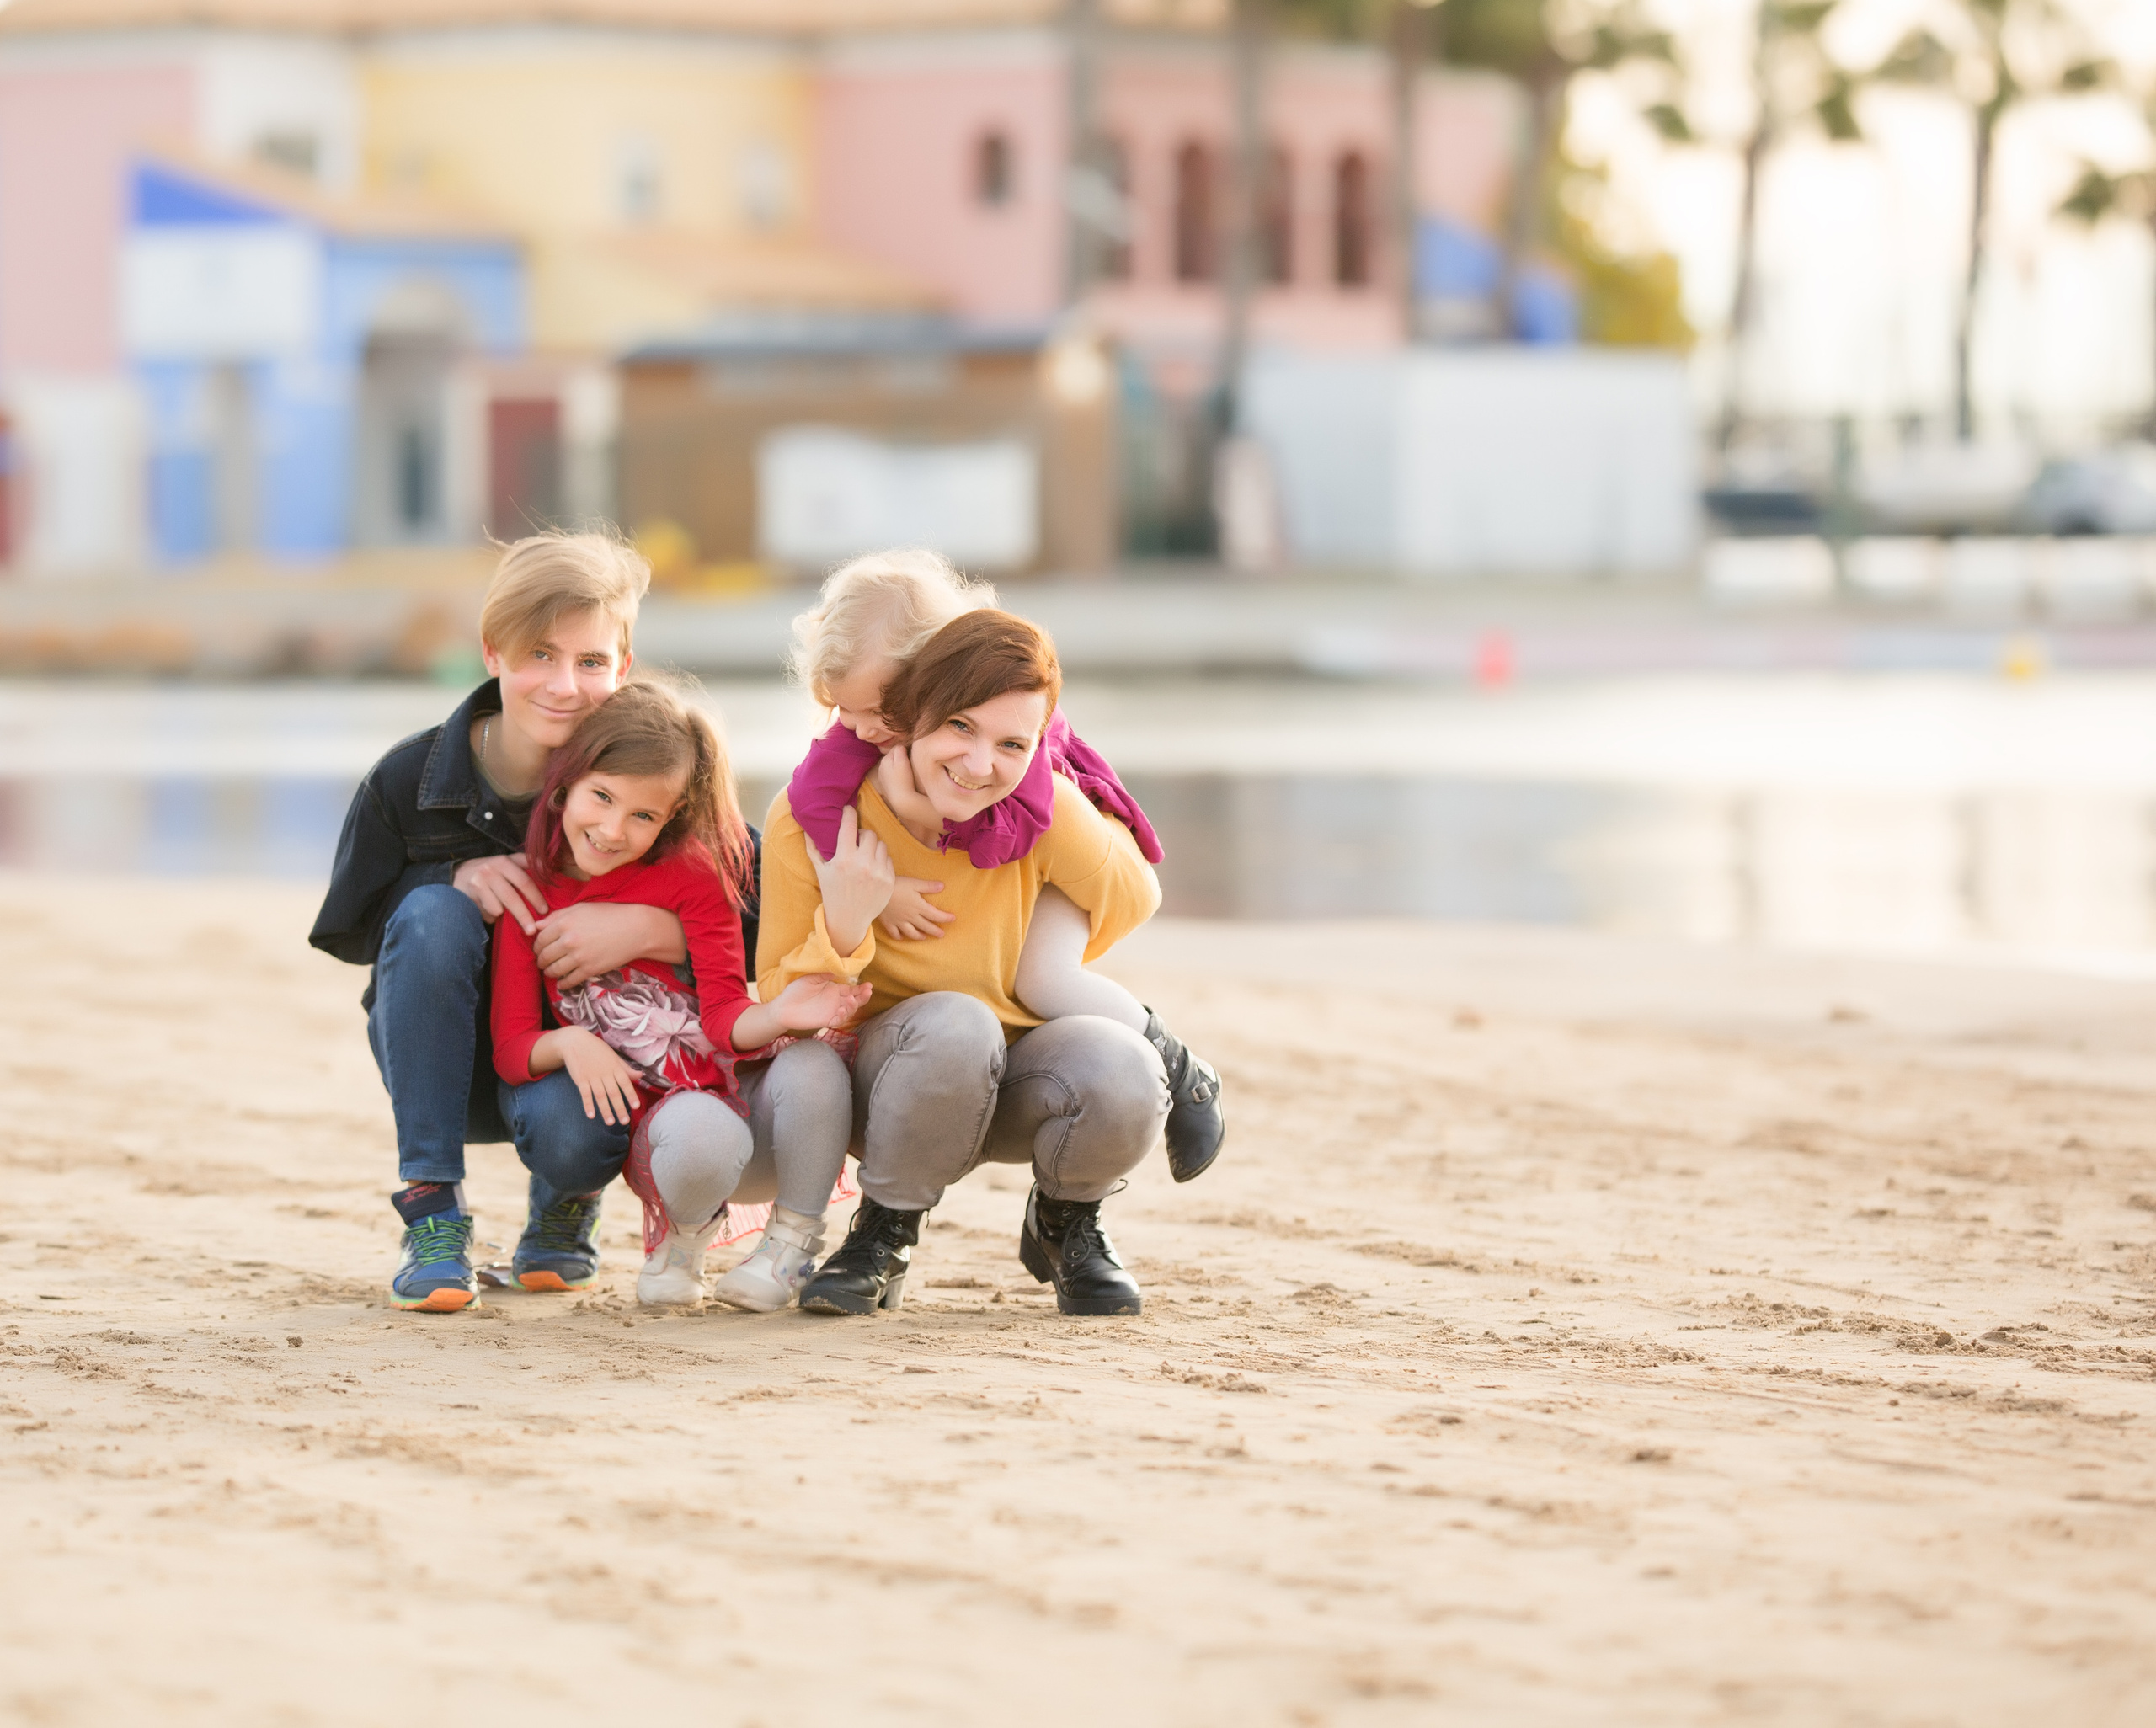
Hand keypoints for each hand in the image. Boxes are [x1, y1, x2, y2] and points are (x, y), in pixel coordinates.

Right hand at [453, 852, 547, 933]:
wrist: (460, 874)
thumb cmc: (493, 871)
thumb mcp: (509, 863)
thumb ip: (528, 865)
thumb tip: (554, 871)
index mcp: (505, 861)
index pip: (524, 881)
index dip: (536, 897)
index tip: (545, 910)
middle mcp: (491, 870)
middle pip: (512, 898)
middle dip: (524, 915)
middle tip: (533, 929)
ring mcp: (479, 883)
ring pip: (499, 908)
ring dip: (505, 916)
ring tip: (505, 914)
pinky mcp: (470, 896)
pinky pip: (487, 912)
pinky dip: (492, 916)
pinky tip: (489, 909)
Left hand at [534, 902, 685, 988]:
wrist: (636, 929)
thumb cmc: (610, 914)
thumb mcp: (581, 908)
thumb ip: (556, 915)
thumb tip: (535, 925)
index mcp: (564, 923)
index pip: (540, 938)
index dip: (537, 945)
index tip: (539, 948)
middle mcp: (568, 940)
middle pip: (544, 955)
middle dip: (540, 960)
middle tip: (542, 961)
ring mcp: (579, 957)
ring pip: (553, 970)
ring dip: (548, 972)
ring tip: (550, 971)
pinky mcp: (589, 970)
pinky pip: (569, 981)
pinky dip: (562, 984)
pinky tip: (561, 982)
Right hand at [547, 1027, 644, 1126]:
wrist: (575, 1041)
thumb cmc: (597, 1049)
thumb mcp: (613, 1057)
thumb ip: (626, 1068)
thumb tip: (641, 1075)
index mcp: (615, 1067)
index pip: (625, 1083)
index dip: (631, 1095)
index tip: (636, 1107)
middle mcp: (605, 1073)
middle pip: (614, 1093)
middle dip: (620, 1108)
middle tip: (625, 1122)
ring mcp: (592, 1077)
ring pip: (600, 1096)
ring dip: (605, 1110)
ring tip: (611, 1123)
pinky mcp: (580, 1079)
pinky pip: (585, 1094)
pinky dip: (588, 1105)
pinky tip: (591, 1116)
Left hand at [766, 974, 873, 1032]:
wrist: (783, 1006)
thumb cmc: (795, 991)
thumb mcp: (811, 978)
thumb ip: (825, 974)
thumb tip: (839, 968)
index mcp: (834, 990)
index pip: (852, 990)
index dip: (861, 989)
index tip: (868, 985)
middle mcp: (835, 1001)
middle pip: (855, 1001)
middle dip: (863, 997)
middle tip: (868, 992)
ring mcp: (831, 1012)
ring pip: (849, 1011)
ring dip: (854, 1006)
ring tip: (852, 999)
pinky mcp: (826, 1021)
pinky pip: (838, 1021)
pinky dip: (842, 1016)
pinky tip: (841, 1010)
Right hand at [809, 806, 893, 955]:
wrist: (849, 919)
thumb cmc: (832, 893)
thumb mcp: (820, 871)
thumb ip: (813, 848)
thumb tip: (806, 827)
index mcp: (843, 859)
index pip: (849, 825)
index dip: (849, 813)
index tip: (849, 809)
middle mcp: (862, 864)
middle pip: (868, 833)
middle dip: (861, 835)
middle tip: (856, 841)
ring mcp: (878, 872)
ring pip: (881, 844)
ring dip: (873, 846)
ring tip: (864, 855)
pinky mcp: (889, 879)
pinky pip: (888, 858)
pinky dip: (880, 859)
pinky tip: (872, 867)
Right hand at [878, 876, 955, 942]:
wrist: (875, 893)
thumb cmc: (896, 885)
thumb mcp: (914, 883)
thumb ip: (928, 886)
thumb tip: (943, 886)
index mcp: (919, 907)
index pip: (935, 915)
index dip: (945, 918)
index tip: (953, 919)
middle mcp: (911, 917)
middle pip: (926, 926)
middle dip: (935, 931)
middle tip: (942, 935)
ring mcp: (899, 922)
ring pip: (911, 933)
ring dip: (919, 936)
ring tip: (924, 937)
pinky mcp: (889, 923)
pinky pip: (895, 933)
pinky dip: (899, 937)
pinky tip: (901, 937)